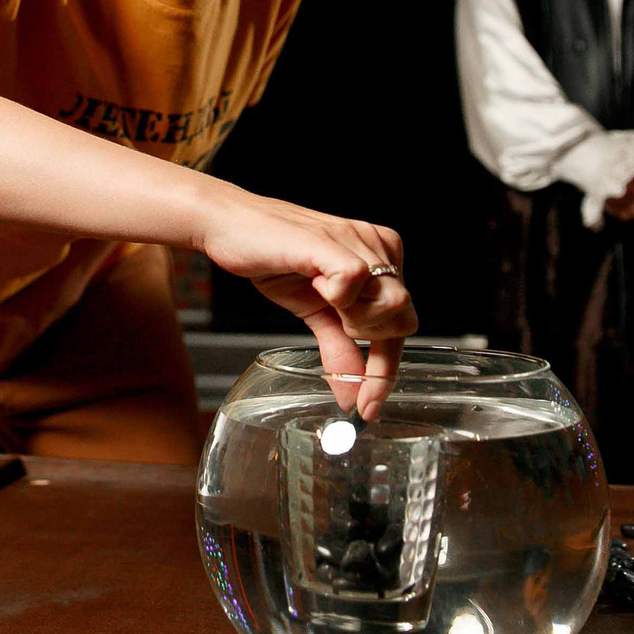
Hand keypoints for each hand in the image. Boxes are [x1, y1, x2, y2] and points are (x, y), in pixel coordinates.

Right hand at [196, 188, 416, 420]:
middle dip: (368, 337)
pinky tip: (313, 280)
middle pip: (405, 318)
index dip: (386, 370)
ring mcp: (358, 239)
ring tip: (321, 296)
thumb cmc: (273, 259)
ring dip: (353, 317)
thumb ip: (340, 349)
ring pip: (390, 303)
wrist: (229, 226)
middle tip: (333, 321)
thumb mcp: (314, 312)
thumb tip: (352, 397)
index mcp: (382, 257)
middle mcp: (378, 244)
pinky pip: (355, 284)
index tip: (368, 406)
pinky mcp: (332, 241)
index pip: (403, 323)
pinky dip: (334, 296)